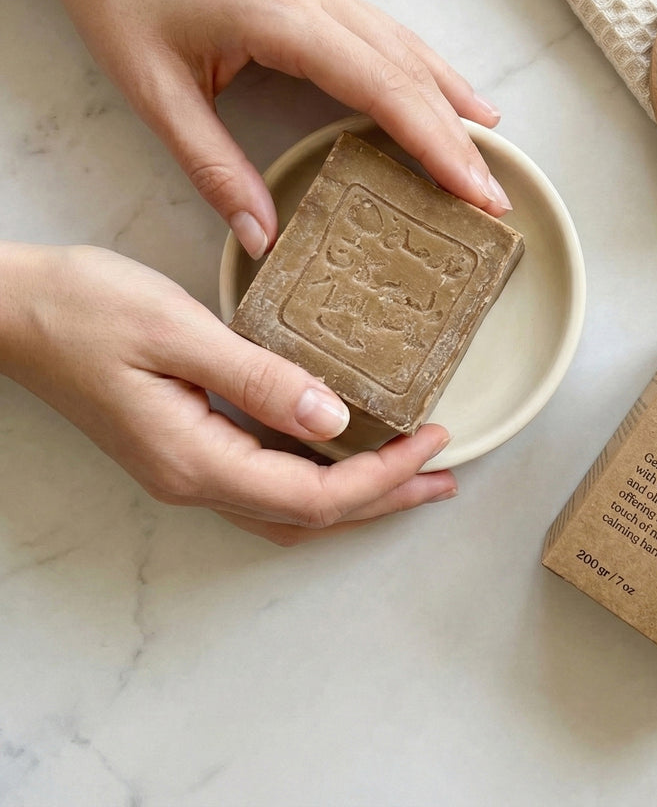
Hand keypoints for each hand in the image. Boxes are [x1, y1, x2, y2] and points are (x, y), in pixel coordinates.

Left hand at [0, 0, 509, 258]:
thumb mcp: (156, 95)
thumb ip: (214, 170)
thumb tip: (264, 239)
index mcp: (280, 17)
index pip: (382, 87)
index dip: (435, 142)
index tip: (474, 189)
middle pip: (409, 71)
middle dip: (458, 137)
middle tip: (493, 195)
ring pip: (407, 47)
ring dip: (452, 101)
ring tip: (489, 151)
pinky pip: (388, 34)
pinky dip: (426, 71)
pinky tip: (448, 95)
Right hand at [0, 243, 457, 544]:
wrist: (11, 310)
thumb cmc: (84, 309)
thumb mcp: (177, 332)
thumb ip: (257, 379)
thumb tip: (333, 420)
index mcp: (197, 458)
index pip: (316, 494)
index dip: (385, 476)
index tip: (436, 439)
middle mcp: (193, 480)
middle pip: (310, 516)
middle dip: (384, 499)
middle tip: (445, 477)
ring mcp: (184, 470)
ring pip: (289, 508)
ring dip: (355, 496)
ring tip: (411, 475)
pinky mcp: (182, 448)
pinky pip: (266, 484)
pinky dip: (317, 479)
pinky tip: (340, 455)